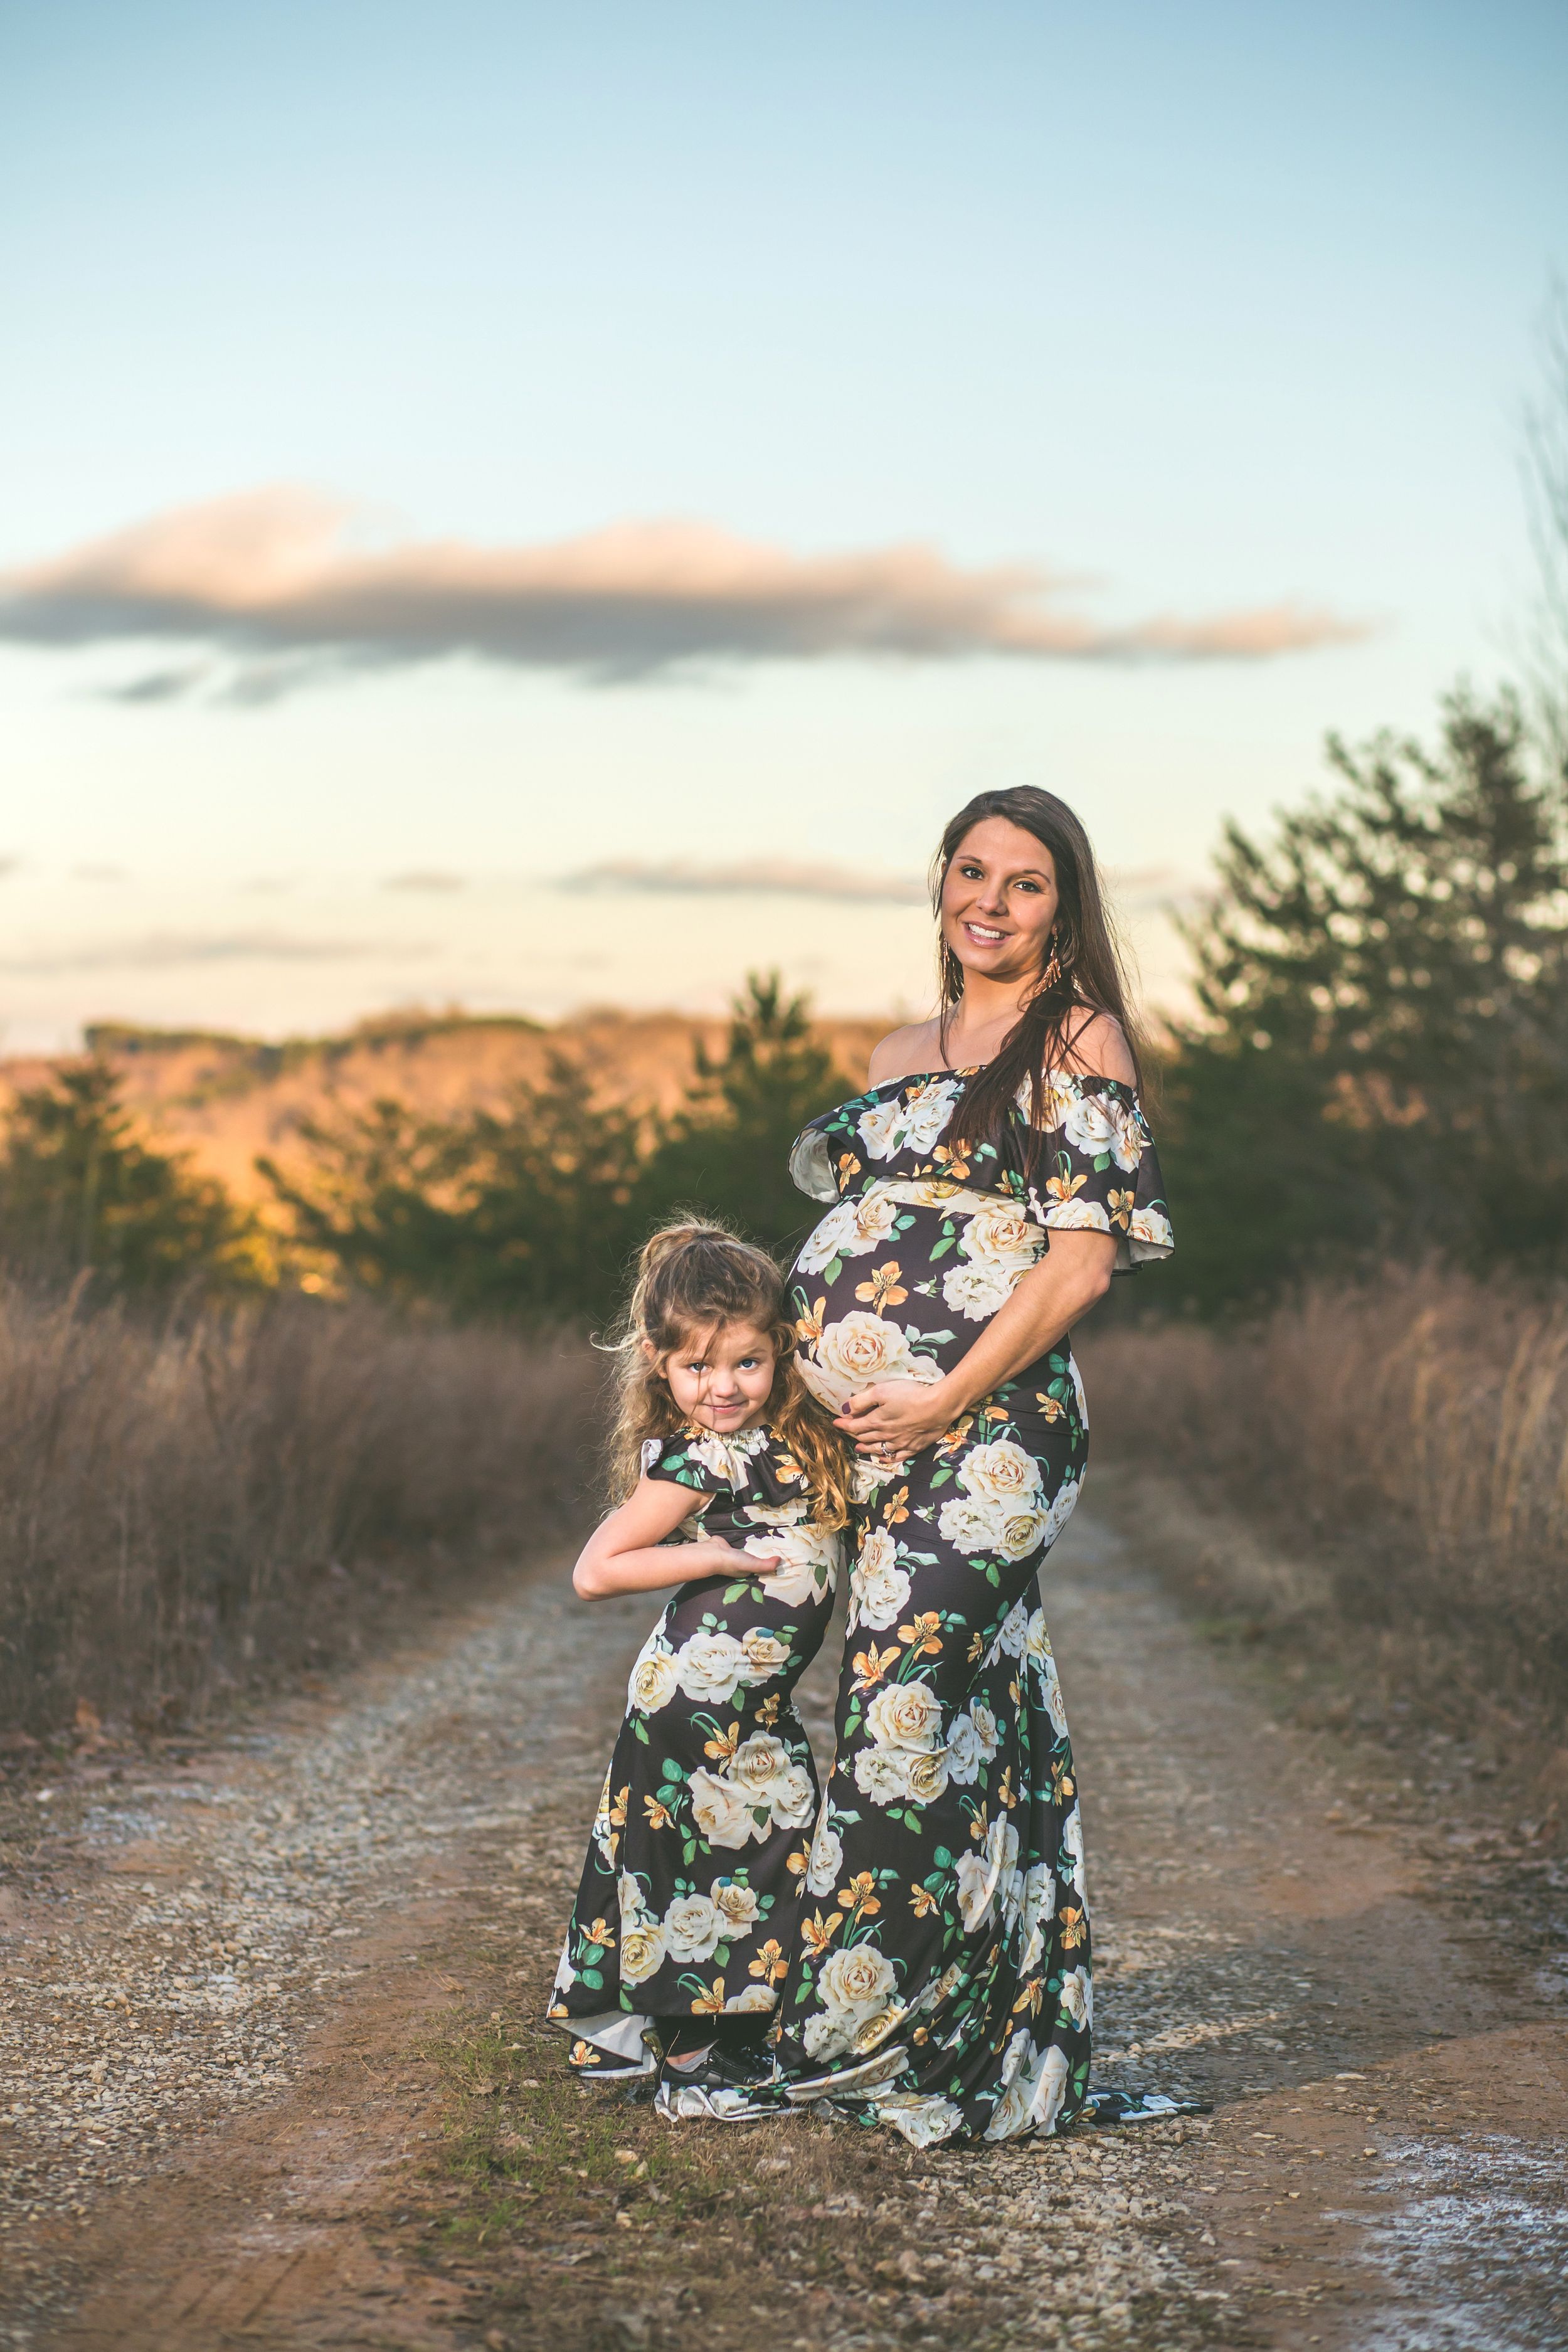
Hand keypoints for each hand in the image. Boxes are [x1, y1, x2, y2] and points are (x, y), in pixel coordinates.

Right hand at [681, 1539, 780, 1579]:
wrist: (713, 1552)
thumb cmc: (733, 1562)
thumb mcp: (752, 1565)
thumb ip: (766, 1565)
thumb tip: (780, 1561)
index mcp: (749, 1571)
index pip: (763, 1569)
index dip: (771, 1564)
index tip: (782, 1556)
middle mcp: (743, 1564)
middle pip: (757, 1558)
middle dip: (765, 1553)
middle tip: (779, 1543)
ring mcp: (737, 1554)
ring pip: (751, 1550)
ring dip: (757, 1545)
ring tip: (770, 1536)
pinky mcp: (732, 1545)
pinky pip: (743, 1541)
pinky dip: (749, 1538)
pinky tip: (756, 1532)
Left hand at [834, 1378, 955, 1461]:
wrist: (938, 1407)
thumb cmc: (910, 1395)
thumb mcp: (882, 1391)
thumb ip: (862, 1401)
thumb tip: (845, 1410)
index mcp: (876, 1421)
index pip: (854, 1425)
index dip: (843, 1424)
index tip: (835, 1423)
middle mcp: (885, 1435)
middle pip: (865, 1437)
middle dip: (853, 1435)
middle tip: (847, 1433)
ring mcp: (900, 1443)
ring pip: (878, 1448)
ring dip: (866, 1448)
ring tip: (858, 1448)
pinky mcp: (913, 1447)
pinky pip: (896, 1456)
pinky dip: (887, 1458)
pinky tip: (882, 1458)